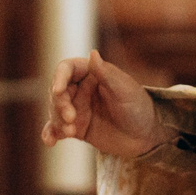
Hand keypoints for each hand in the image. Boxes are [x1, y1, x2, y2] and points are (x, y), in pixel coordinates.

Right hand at [41, 51, 162, 159]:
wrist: (145, 137)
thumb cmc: (139, 108)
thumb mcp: (126, 90)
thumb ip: (107, 74)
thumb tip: (92, 53)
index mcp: (92, 73)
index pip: (67, 69)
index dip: (59, 78)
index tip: (58, 91)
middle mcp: (81, 88)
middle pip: (57, 91)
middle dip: (59, 105)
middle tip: (70, 118)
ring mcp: (77, 108)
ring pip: (55, 110)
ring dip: (57, 120)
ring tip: (70, 132)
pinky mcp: (76, 126)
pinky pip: (57, 128)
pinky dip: (50, 133)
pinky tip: (50, 141)